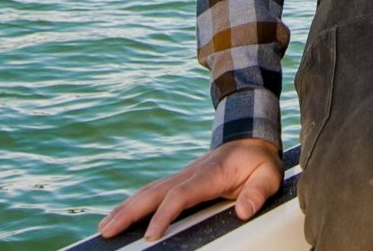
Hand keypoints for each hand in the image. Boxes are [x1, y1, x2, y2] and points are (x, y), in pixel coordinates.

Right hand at [98, 137, 283, 241]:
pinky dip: (131, 204)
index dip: (163, 215)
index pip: (180, 196)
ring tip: (104, 227)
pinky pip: (151, 192)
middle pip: (153, 192)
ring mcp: (181, 175)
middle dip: (128, 212)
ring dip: (124, 208)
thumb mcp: (268, 176)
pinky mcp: (177, 180)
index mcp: (209, 174)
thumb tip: (244, 211)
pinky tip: (117, 216)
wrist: (250, 137)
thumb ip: (257, 193)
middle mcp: (189, 173)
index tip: (150, 235)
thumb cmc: (258, 162)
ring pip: (147, 191)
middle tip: (107, 230)